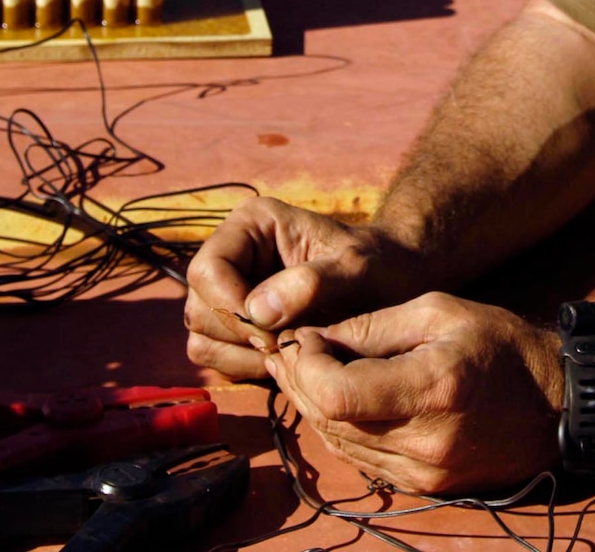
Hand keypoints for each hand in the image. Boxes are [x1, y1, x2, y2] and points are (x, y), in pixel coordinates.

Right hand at [184, 197, 413, 379]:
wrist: (395, 286)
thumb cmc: (380, 266)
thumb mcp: (357, 267)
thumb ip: (313, 283)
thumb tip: (258, 310)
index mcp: (252, 225)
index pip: (207, 270)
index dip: (231, 307)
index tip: (275, 333)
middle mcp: (233, 255)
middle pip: (199, 307)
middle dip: (240, 336)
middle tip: (287, 347)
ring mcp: (230, 292)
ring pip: (201, 336)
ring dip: (240, 356)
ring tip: (288, 354)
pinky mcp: (236, 326)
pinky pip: (216, 358)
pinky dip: (243, 368)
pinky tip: (285, 362)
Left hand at [269, 292, 563, 494]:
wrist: (558, 406)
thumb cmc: (502, 346)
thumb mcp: (439, 311)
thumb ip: (373, 326)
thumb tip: (316, 337)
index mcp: (432, 388)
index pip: (337, 394)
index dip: (305, 366)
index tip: (303, 337)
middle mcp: (425, 440)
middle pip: (330, 421)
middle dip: (300, 382)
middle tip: (289, 349)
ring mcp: (425, 471)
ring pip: (340, 444)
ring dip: (313, 406)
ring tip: (302, 369)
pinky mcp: (425, 486)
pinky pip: (362, 459)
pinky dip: (341, 428)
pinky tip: (335, 398)